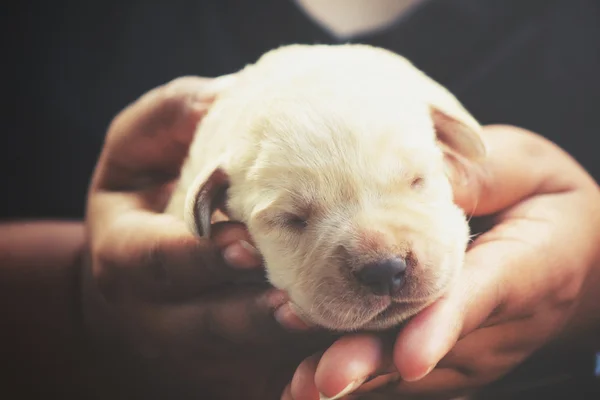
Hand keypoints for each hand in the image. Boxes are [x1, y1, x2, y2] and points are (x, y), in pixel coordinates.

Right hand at [83, 76, 325, 399]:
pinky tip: (339, 367)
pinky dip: (300, 378)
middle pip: (207, 325)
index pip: (158, 263)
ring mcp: (192, 348)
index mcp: (125, 257)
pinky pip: (265, 381)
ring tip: (333, 331)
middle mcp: (156, 314)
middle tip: (304, 302)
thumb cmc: (143, 190)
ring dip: (286, 350)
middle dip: (254, 315)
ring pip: (243, 359)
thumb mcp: (139, 144)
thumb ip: (177, 115)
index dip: (200, 258)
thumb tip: (232, 93)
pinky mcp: (226, 366)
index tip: (248, 246)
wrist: (138, 262)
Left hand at [284, 125, 599, 399]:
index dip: (439, 325)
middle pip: (432, 346)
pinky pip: (407, 377)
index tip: (408, 356)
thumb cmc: (547, 201)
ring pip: (413, 373)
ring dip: (356, 376)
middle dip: (373, 362)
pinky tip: (309, 379)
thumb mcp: (525, 169)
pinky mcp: (456, 362)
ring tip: (298, 385)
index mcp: (528, 268)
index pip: (479, 297)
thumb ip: (476, 176)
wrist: (583, 257)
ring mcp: (478, 352)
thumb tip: (411, 174)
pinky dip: (362, 376)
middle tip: (320, 377)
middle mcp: (502, 326)